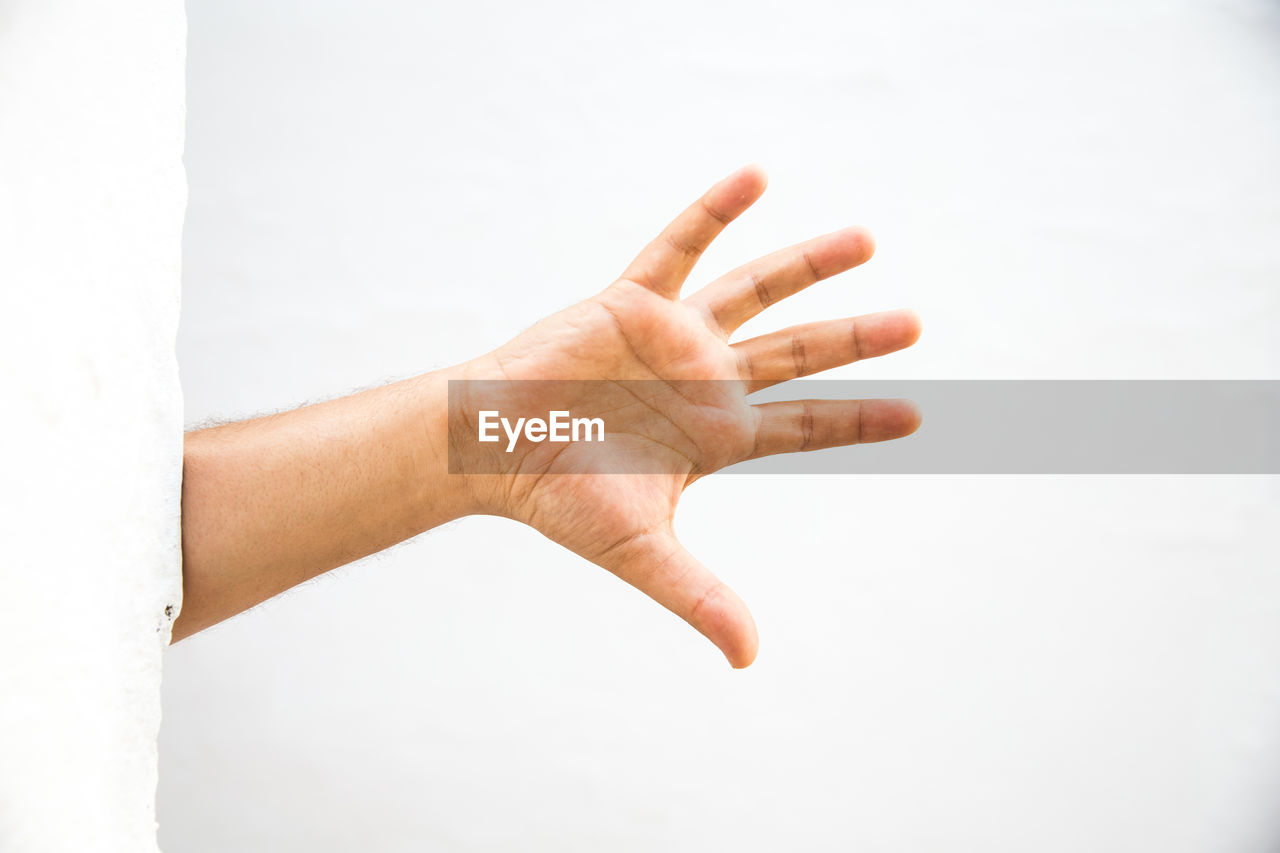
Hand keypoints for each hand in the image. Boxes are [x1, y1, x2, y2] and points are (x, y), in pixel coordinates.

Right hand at [454, 165, 921, 666]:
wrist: (488, 450)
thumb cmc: (559, 499)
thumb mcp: (641, 551)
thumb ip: (700, 597)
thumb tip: (749, 659)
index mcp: (716, 436)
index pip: (805, 426)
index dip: (859, 420)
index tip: (918, 414)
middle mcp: (705, 380)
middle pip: (799, 353)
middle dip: (856, 339)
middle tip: (914, 324)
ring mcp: (672, 337)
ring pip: (756, 292)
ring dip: (808, 266)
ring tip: (867, 240)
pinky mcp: (632, 300)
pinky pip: (680, 245)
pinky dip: (716, 212)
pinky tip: (758, 175)